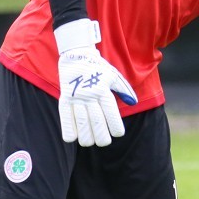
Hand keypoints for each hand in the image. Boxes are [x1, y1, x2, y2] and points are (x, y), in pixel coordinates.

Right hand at [55, 19, 136, 147]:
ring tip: (90, 142)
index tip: (118, 134)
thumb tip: (134, 102)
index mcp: (102, 89)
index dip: (115, 125)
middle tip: (105, 142)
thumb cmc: (98, 68)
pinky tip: (73, 138)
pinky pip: (65, 117)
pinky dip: (69, 129)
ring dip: (86, 136)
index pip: (110, 111)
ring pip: (81, 122)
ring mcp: (76, 97)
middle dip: (101, 136)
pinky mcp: (64, 99)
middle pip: (96, 120)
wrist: (76, 55)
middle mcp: (89, 94)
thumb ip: (124, 89)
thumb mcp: (113, 75)